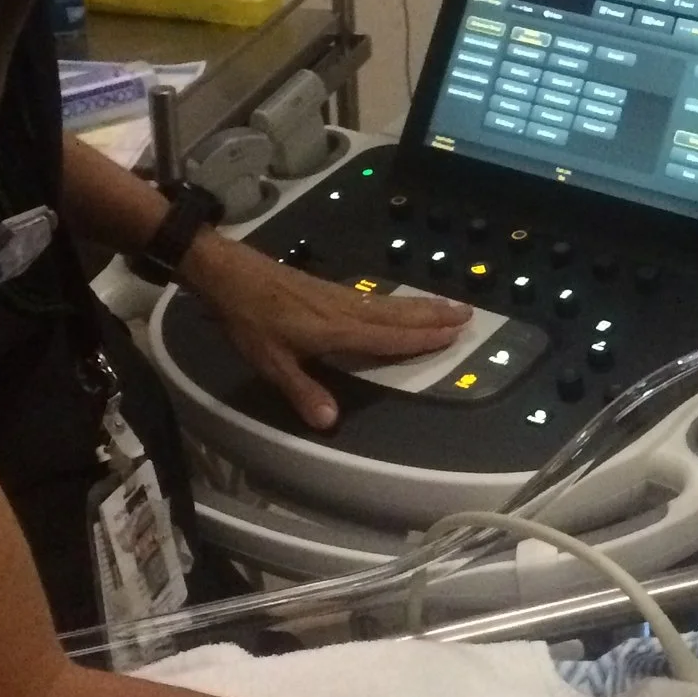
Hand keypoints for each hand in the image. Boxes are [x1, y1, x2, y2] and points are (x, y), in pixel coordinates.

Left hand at [181, 234, 466, 428]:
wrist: (228, 274)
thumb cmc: (248, 320)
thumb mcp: (269, 362)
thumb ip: (302, 390)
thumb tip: (330, 422)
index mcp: (336, 330)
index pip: (387, 337)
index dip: (421, 338)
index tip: (454, 336)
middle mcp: (345, 310)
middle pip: (397, 314)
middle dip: (433, 315)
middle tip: (468, 313)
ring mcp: (339, 296)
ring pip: (389, 302)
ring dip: (421, 305)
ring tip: (449, 304)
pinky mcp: (329, 288)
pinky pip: (374, 297)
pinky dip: (397, 301)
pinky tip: (401, 303)